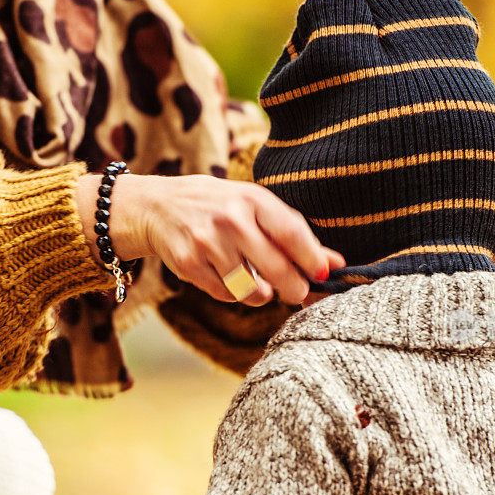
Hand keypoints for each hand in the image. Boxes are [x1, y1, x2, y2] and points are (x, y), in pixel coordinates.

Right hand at [76, 173, 344, 305]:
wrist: (159, 207)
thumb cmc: (219, 207)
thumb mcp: (254, 207)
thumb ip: (293, 234)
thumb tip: (335, 263)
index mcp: (252, 199)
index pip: (291, 233)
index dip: (311, 258)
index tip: (324, 275)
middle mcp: (230, 219)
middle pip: (275, 268)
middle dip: (293, 288)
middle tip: (298, 293)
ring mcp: (207, 243)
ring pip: (250, 289)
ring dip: (261, 294)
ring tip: (259, 286)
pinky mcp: (189, 264)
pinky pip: (225, 294)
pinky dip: (233, 294)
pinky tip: (228, 278)